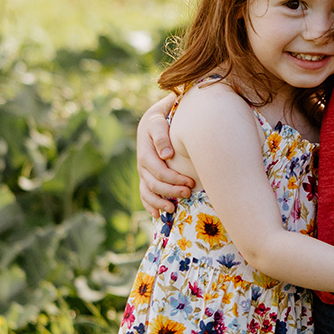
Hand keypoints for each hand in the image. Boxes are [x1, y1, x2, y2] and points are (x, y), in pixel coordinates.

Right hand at [136, 100, 193, 214]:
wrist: (154, 118)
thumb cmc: (161, 117)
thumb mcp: (159, 120)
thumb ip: (162, 135)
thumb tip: (167, 155)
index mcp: (146, 152)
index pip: (159, 171)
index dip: (174, 180)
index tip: (191, 182)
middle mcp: (142, 164)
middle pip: (155, 184)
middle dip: (172, 192)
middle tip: (189, 194)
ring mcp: (142, 172)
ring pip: (147, 192)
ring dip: (159, 203)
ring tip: (173, 209)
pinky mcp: (145, 176)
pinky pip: (144, 194)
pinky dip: (149, 206)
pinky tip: (157, 215)